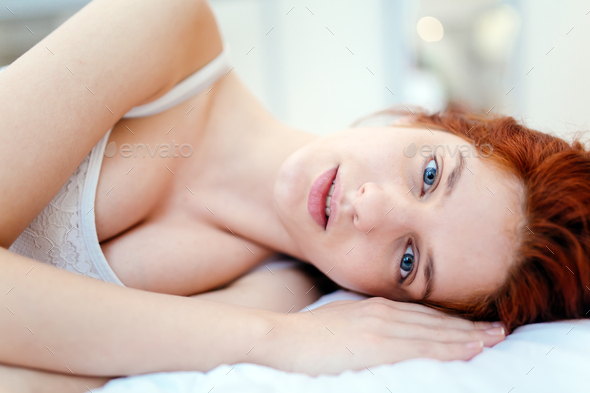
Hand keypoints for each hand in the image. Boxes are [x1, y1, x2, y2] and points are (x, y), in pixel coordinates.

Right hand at [267, 297, 504, 374]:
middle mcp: (383, 313)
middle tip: (498, 330)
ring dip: (468, 335)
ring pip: (435, 331)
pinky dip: (450, 345)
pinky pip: (423, 345)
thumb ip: (362, 325)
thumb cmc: (304, 336)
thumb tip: (378, 333)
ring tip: (494, 338)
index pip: (421, 315)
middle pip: (434, 320)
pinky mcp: (378, 344)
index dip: (450, 320)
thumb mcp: (338, 323)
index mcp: (373, 308)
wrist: (281, 338)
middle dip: (467, 326)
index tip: (472, 325)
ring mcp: (382, 327)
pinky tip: (470, 348)